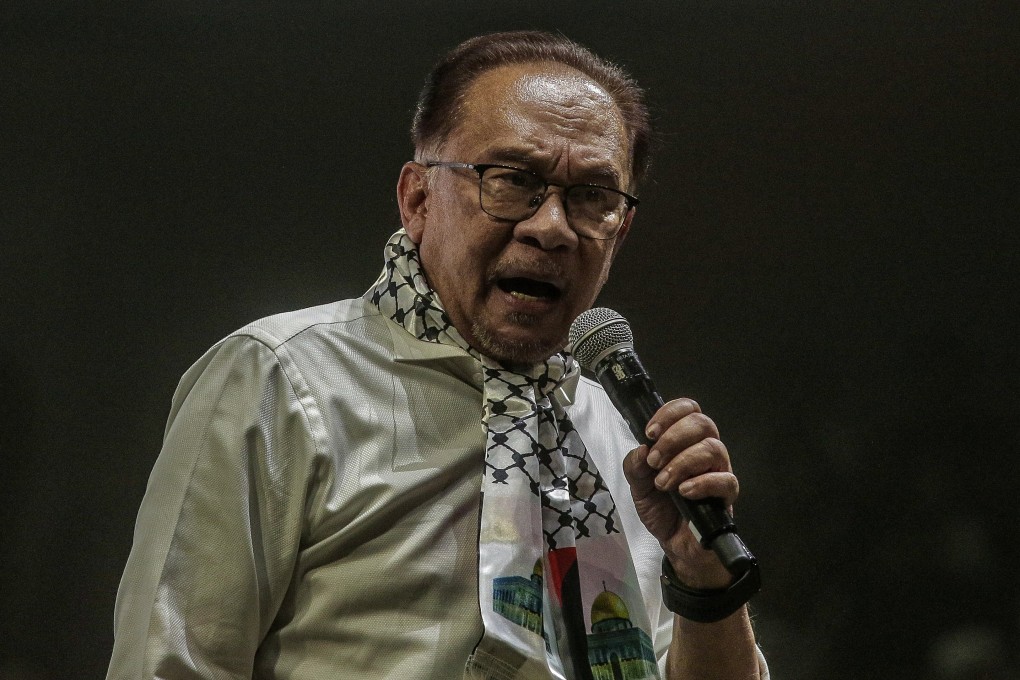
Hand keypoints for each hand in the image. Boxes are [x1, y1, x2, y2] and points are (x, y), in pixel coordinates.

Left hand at [622, 398, 738, 589]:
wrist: (674, 544)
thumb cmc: (661, 509)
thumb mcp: (638, 486)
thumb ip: (634, 466)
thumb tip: (640, 449)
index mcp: (685, 442)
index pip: (688, 410)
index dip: (670, 413)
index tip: (650, 432)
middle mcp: (705, 451)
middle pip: (703, 423)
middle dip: (673, 438)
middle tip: (654, 461)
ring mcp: (719, 472)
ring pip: (713, 448)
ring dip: (682, 462)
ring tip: (664, 482)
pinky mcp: (727, 496)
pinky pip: (726, 480)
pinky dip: (702, 483)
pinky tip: (684, 492)